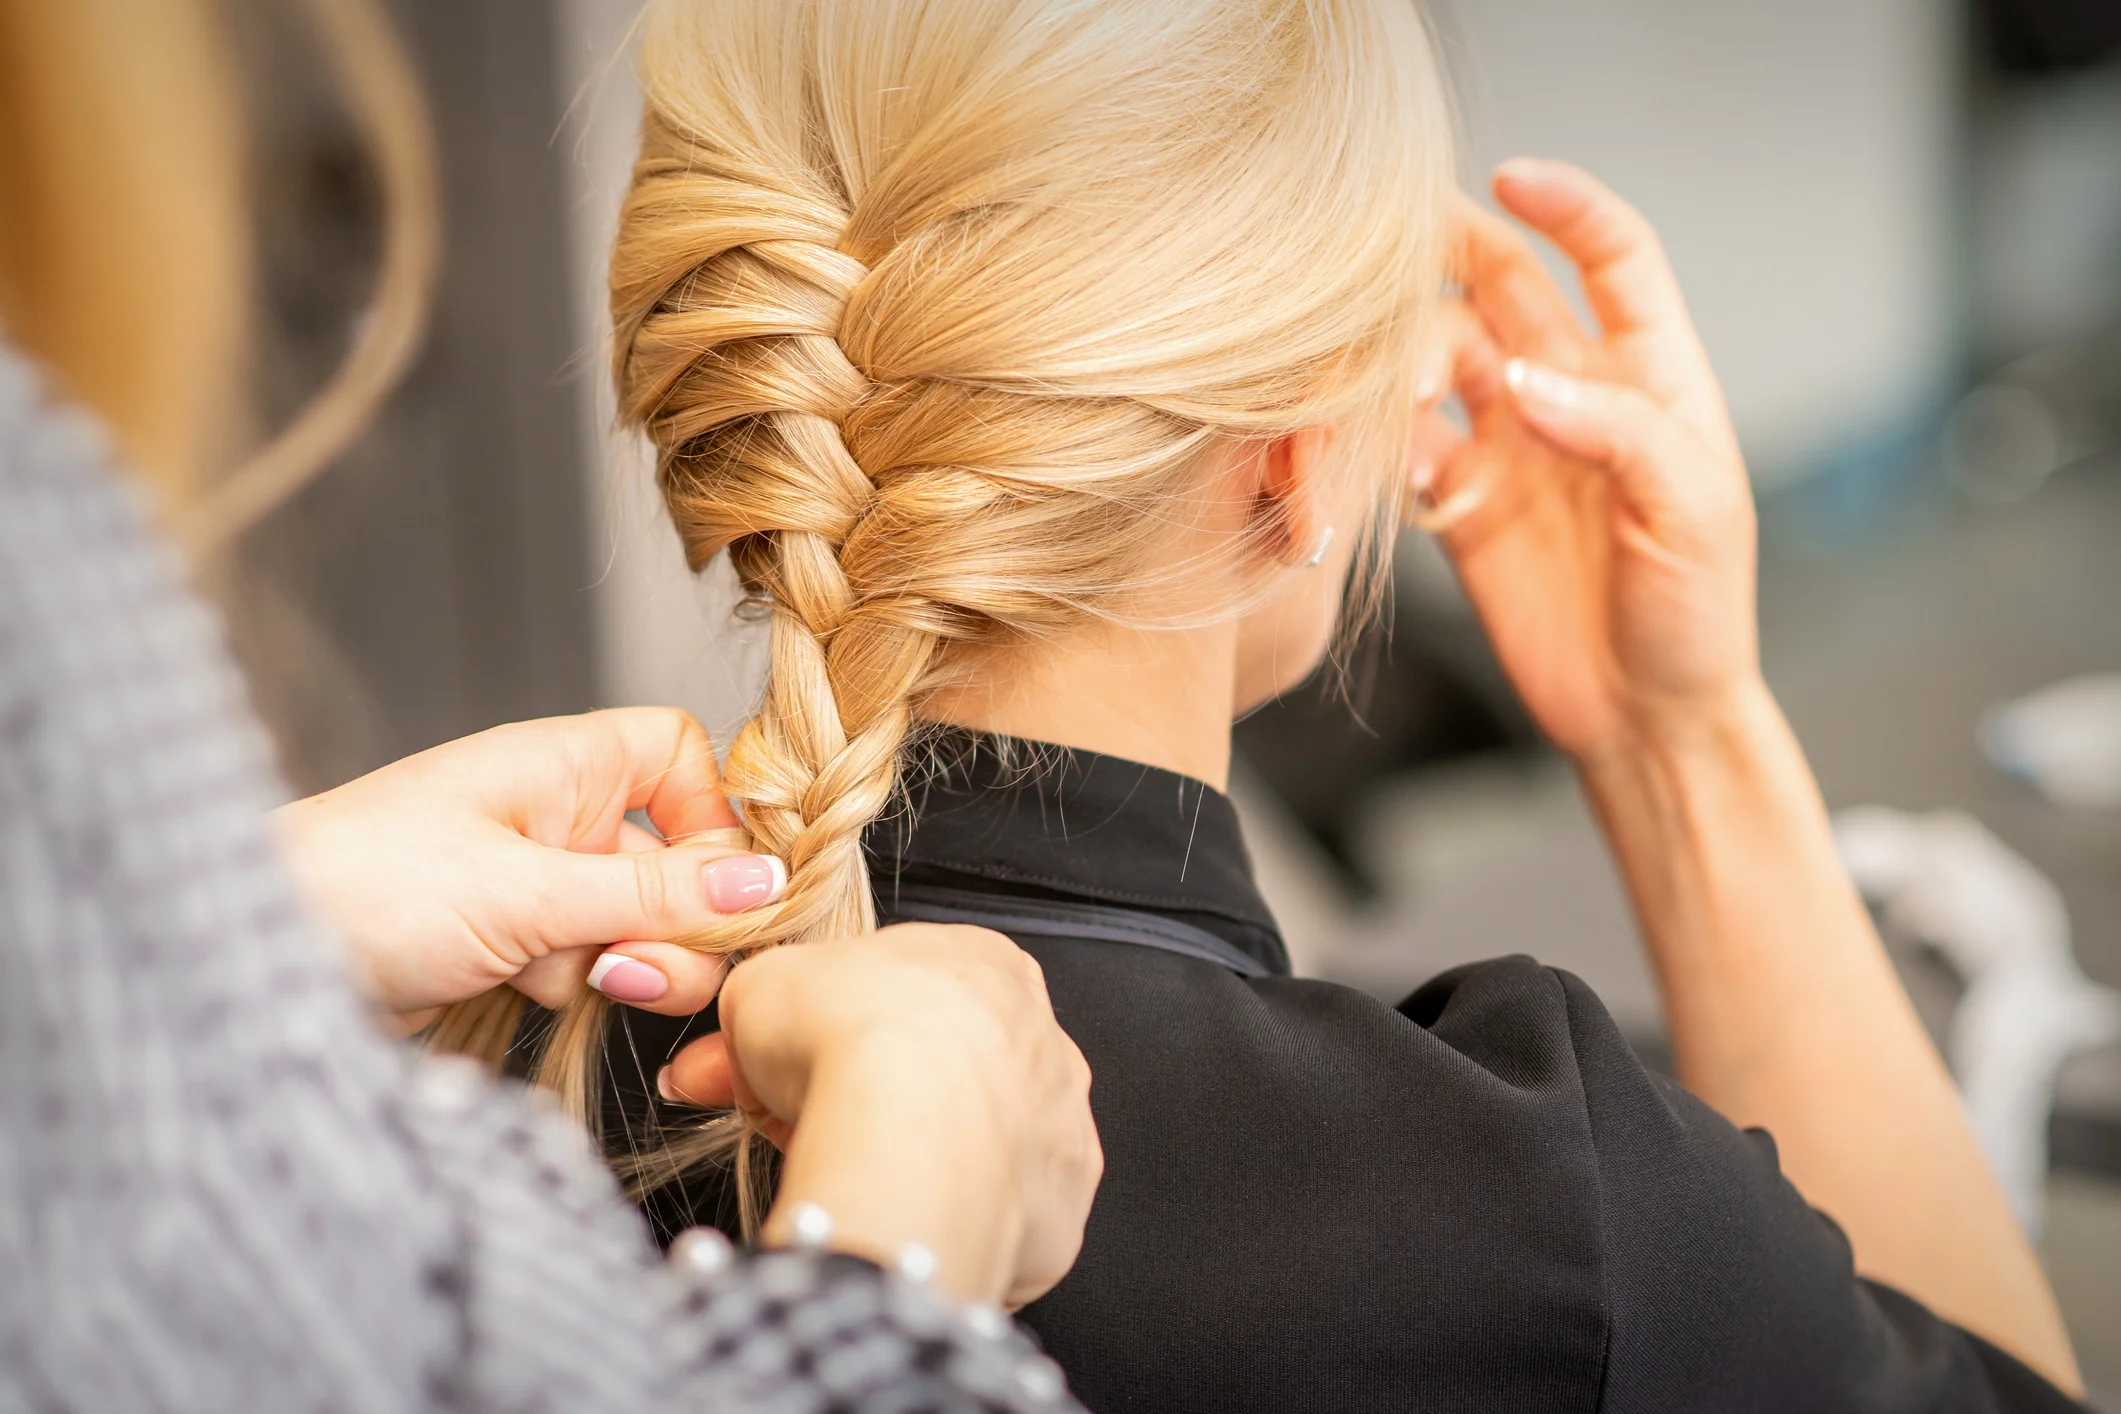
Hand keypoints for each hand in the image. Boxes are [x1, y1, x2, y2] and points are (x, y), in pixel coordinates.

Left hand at [271, 707, 786, 1026]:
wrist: (246, 962)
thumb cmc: (364, 886)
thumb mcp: (529, 892)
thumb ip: (655, 894)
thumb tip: (765, 883)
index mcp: (561, 764)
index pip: (681, 756)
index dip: (713, 813)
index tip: (722, 882)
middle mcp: (553, 815)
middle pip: (674, 857)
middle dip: (678, 919)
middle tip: (647, 967)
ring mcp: (531, 883)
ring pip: (637, 923)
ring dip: (630, 961)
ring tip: (585, 982)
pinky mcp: (506, 945)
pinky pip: (587, 964)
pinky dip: (574, 987)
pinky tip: (521, 994)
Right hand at [662, 924, 1101, 1308]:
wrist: (907, 1132)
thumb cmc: (851, 1039)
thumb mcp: (762, 986)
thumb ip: (760, 1003)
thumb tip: (734, 1038)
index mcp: (981, 961)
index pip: (900, 995)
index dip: (825, 1032)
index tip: (776, 1065)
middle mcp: (1038, 1036)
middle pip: (937, 1069)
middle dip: (859, 1096)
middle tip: (784, 1124)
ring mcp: (1057, 1123)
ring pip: (971, 1142)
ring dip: (909, 1155)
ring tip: (840, 1172)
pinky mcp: (1059, 1207)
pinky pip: (996, 1215)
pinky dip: (945, 1217)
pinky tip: (899, 1214)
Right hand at [1411, 158, 1760, 761]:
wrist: (1648, 718)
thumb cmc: (1698, 615)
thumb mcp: (1693, 514)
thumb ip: (1617, 432)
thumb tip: (1525, 382)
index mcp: (1649, 378)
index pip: (1612, 258)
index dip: (1568, 208)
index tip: (1514, 178)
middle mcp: (1572, 397)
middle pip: (1503, 290)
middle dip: (1450, 257)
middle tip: (1389, 252)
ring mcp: (1510, 447)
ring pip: (1439, 359)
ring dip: (1406, 359)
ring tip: (1399, 398)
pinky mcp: (1460, 506)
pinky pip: (1403, 445)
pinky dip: (1379, 438)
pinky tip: (1383, 464)